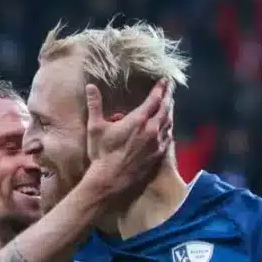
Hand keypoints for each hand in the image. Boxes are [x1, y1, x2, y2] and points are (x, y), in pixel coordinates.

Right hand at [84, 78, 172, 202]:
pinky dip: (169, 128)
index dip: (160, 89)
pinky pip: (168, 137)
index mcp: (138, 121)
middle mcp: (152, 130)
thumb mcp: (95, 128)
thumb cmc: (102, 154)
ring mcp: (157, 144)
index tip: (165, 80)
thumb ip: (95, 105)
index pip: (154, 100)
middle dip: (168, 97)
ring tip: (170, 104)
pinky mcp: (158, 155)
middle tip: (170, 88)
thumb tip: (90, 87)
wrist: (111, 181)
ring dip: (170, 111)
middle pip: (165, 109)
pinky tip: (168, 127)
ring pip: (169, 123)